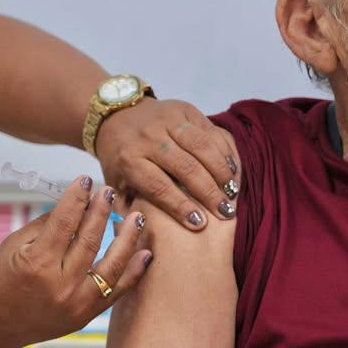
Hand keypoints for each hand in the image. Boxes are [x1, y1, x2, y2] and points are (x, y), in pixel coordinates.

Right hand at [0, 175, 150, 347]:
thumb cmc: (0, 279)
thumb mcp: (15, 245)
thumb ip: (47, 225)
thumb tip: (77, 205)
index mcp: (37, 263)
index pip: (65, 222)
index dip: (77, 198)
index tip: (87, 180)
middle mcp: (60, 285)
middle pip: (90, 240)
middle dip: (102, 211)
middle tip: (110, 191)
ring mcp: (76, 304)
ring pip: (112, 267)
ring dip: (128, 239)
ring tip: (137, 217)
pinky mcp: (85, 316)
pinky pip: (116, 293)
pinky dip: (133, 273)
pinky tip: (145, 253)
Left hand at [94, 98, 240, 229]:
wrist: (117, 115)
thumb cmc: (120, 158)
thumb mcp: (115, 184)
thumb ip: (124, 210)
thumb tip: (138, 239)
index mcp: (129, 160)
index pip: (159, 186)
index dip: (180, 206)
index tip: (200, 224)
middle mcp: (148, 137)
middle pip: (185, 167)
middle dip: (209, 192)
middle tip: (226, 213)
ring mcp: (167, 119)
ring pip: (202, 146)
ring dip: (221, 171)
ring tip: (232, 191)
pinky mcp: (184, 109)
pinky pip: (211, 130)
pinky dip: (225, 150)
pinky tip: (233, 169)